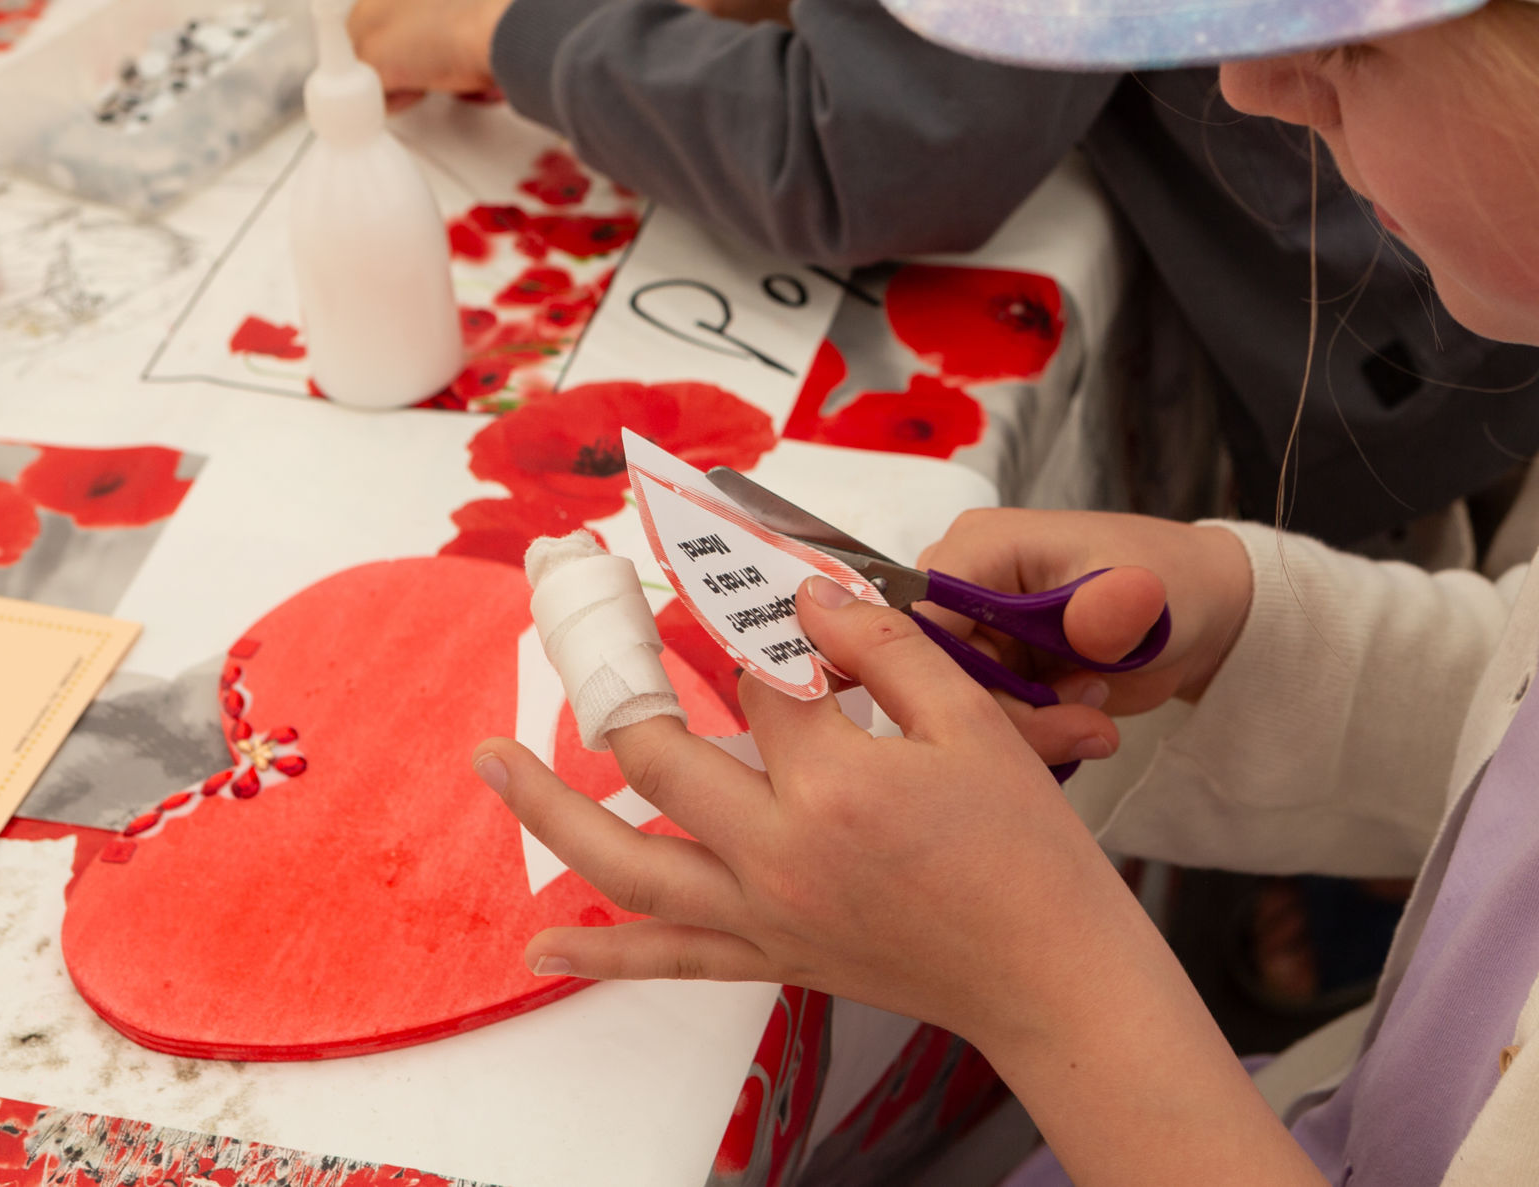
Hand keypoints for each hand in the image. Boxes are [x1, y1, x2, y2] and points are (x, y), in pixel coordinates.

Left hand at [347, 0, 539, 103]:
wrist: (511, 21)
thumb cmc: (512, 10)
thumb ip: (450, 8)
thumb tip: (456, 33)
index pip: (392, 3)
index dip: (412, 31)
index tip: (434, 43)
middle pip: (370, 30)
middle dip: (397, 53)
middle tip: (437, 65)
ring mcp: (370, 15)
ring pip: (366, 58)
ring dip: (395, 75)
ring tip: (435, 77)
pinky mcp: (371, 53)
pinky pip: (370, 89)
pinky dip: (394, 99)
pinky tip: (424, 91)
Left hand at [473, 575, 1322, 1186]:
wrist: (1050, 975)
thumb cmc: (1025, 850)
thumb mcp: (972, 724)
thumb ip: (884, 650)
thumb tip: (805, 597)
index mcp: (833, 785)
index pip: (753, 675)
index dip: (728, 612)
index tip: (700, 563)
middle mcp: (778, 856)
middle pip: (656, 753)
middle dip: (608, 674)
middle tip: (568, 612)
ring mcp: (763, 917)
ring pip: (625, 864)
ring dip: (548, 808)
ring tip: (488, 757)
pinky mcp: (768, 960)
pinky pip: (664, 960)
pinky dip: (598, 956)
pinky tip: (541, 948)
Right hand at [571, 0, 836, 23]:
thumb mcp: (701, 7)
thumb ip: (655, 19)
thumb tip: (614, 45)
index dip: (607, 3)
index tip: (646, 27)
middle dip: (607, 16)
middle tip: (644, 39)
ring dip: (617, 23)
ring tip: (653, 36)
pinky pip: (606, 5)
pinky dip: (624, 25)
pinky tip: (651, 35)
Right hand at [915, 510, 1253, 753]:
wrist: (1196, 614)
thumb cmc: (1170, 584)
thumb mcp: (1147, 595)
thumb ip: (1111, 610)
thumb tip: (1086, 621)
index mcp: (981, 546)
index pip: (918, 618)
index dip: (948, 675)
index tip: (1019, 710)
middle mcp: (963, 585)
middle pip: (936, 673)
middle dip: (1008, 715)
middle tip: (1082, 727)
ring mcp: (976, 630)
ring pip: (959, 707)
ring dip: (1030, 730)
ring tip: (1093, 721)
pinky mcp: (993, 669)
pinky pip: (986, 720)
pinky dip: (1034, 736)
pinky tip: (1082, 724)